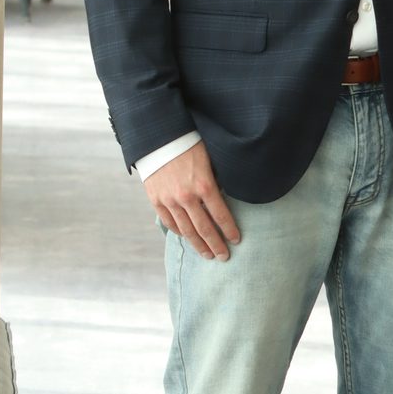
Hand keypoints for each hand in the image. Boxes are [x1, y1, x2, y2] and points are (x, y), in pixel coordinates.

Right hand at [144, 141, 241, 259]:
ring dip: (199, 245)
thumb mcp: (210, 158)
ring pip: (187, 230)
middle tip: (224, 257)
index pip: (221, 215)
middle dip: (216, 245)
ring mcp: (169, 200)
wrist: (157, 136)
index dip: (230, 230)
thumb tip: (228, 195)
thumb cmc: (189, 143)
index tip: (237, 240)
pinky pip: (170, 223)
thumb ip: (217, 179)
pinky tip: (188, 238)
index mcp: (204, 185)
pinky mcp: (155, 199)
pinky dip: (180, 232)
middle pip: (205, 229)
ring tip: (208, 255)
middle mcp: (187, 197)